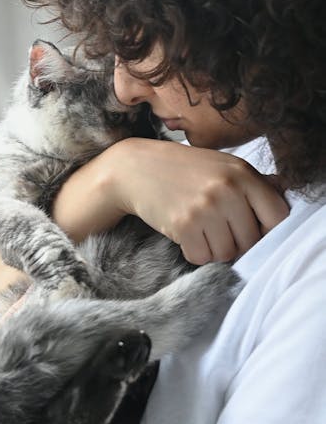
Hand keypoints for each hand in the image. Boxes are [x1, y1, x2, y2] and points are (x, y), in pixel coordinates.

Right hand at [109, 138, 288, 264]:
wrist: (136, 167)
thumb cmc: (184, 169)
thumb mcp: (223, 165)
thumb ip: (254, 182)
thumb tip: (286, 194)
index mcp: (242, 173)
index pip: (278, 216)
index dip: (269, 230)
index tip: (255, 230)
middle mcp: (227, 189)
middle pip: (251, 241)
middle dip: (237, 242)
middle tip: (218, 229)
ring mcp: (205, 208)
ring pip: (227, 254)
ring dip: (214, 249)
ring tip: (201, 229)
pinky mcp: (183, 225)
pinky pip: (202, 258)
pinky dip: (195, 253)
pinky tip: (186, 234)